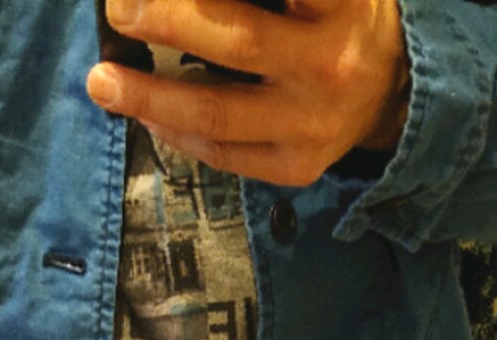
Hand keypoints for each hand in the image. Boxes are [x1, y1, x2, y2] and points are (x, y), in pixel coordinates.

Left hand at [86, 0, 411, 187]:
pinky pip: (224, 153)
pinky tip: (143, 110)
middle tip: (120, 9)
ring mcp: (315, 125)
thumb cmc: (340, 13)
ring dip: (149, 97)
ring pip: (218, 113)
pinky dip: (175, 131)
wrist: (394, 88)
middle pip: (240, 42)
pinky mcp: (298, 166)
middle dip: (169, 22)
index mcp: (343, 2)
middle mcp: (332, 65)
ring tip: (102, 81)